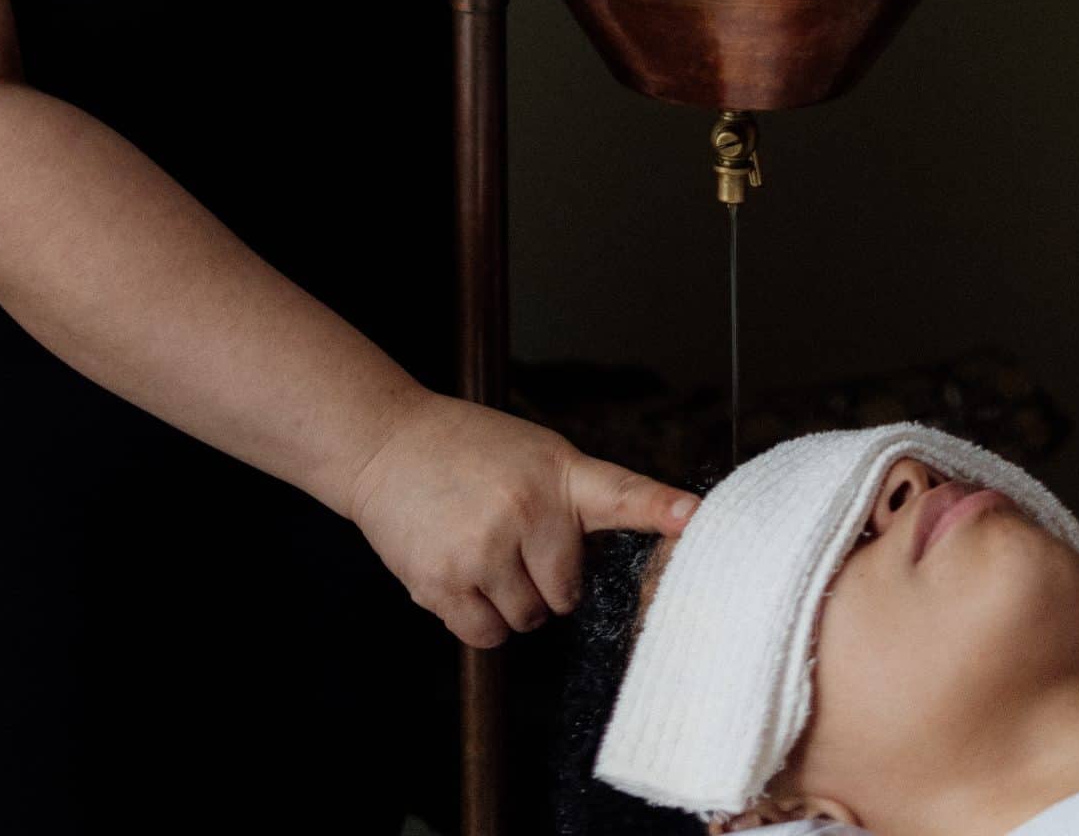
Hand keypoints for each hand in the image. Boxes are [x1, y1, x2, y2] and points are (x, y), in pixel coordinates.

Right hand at [344, 389, 698, 648]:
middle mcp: (526, 509)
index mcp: (556, 473)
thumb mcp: (532, 454)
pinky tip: (459, 574)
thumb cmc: (467, 450)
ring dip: (507, 601)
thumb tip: (607, 560)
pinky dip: (478, 619)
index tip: (694, 517)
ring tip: (479, 550)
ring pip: (526, 620)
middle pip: (566, 594)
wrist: (384, 443)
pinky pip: (486, 635)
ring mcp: (484, 548)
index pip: (620, 493)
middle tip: (508, 537)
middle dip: (543, 579)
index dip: (662, 508)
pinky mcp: (443, 581)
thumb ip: (573, 501)